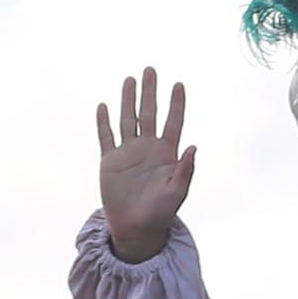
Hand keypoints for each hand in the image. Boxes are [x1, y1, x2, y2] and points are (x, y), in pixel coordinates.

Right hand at [96, 69, 196, 263]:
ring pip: (127, 120)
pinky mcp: (110, 161)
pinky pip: (106, 137)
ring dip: (128, 99)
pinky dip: (104, 121)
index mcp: (166, 154)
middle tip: (150, 70)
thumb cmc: (161, 213)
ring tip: (130, 79)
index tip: (178, 84)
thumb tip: (193, 146)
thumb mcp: (177, 192)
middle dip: (150, 92)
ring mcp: (128, 153)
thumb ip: (185, 169)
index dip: (176, 104)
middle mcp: (147, 149)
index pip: (173, 122)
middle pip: (149, 113)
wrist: (136, 229)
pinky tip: (104, 105)